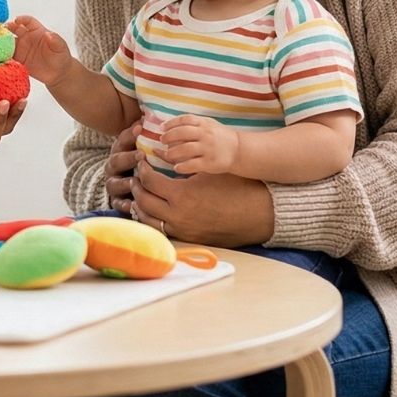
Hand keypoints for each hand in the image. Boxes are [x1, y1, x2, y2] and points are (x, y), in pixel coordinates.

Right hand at [6, 15, 77, 87]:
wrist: (58, 73)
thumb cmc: (61, 57)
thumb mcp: (61, 48)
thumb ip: (56, 41)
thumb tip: (48, 34)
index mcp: (37, 31)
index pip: (27, 21)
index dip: (22, 19)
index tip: (16, 21)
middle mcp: (26, 37)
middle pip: (13, 29)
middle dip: (6, 29)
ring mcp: (21, 48)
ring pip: (7, 42)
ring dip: (0, 42)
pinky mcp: (17, 60)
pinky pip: (6, 56)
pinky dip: (1, 56)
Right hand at [103, 123, 139, 210]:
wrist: (128, 189)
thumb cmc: (140, 164)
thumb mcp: (141, 147)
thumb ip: (144, 134)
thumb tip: (151, 113)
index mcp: (120, 152)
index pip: (122, 141)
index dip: (129, 134)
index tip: (140, 128)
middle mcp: (114, 167)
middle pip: (116, 161)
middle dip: (127, 158)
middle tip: (141, 155)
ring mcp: (114, 184)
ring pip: (115, 183)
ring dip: (125, 182)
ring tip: (136, 181)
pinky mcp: (116, 202)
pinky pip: (118, 204)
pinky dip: (125, 205)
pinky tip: (134, 205)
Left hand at [127, 161, 274, 246]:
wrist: (260, 214)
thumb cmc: (237, 187)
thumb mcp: (207, 171)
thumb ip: (182, 167)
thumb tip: (161, 158)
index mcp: (182, 196)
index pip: (149, 181)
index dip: (142, 170)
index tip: (142, 162)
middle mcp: (178, 216)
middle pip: (143, 202)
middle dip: (137, 188)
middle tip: (136, 177)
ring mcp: (183, 230)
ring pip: (149, 221)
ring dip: (141, 207)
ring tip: (140, 195)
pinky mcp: (190, 238)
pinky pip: (162, 231)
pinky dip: (153, 220)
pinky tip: (154, 211)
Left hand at [161, 114, 240, 174]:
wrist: (239, 150)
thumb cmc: (220, 136)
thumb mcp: (209, 124)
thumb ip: (193, 123)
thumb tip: (169, 124)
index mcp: (204, 124)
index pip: (185, 120)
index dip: (171, 123)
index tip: (162, 127)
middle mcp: (206, 135)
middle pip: (182, 133)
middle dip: (169, 136)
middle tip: (162, 141)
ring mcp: (208, 149)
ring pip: (185, 149)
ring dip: (172, 152)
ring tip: (167, 154)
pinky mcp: (210, 162)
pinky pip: (192, 164)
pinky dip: (182, 166)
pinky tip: (176, 168)